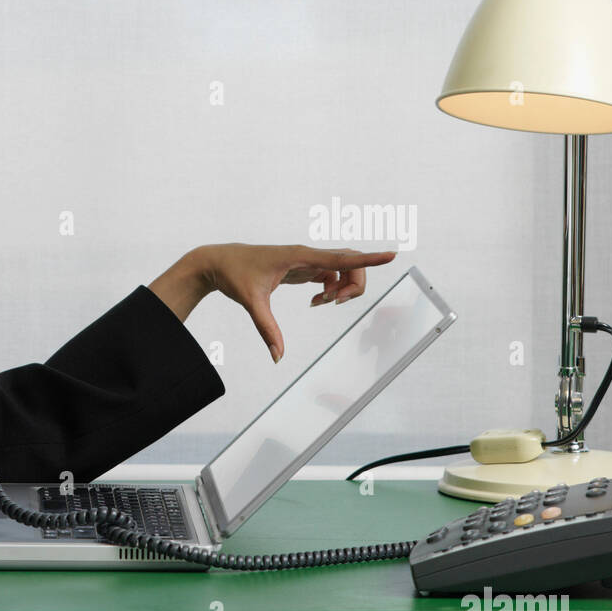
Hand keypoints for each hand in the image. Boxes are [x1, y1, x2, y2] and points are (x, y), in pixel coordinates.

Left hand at [200, 243, 398, 363]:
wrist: (220, 262)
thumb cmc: (235, 274)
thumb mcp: (251, 302)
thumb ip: (266, 328)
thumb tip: (278, 356)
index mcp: (300, 255)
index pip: (341, 257)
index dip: (368, 258)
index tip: (391, 255)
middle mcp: (307, 254)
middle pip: (350, 264)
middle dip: (353, 285)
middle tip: (334, 303)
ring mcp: (307, 260)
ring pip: (343, 270)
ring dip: (342, 289)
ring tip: (321, 303)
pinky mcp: (303, 268)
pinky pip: (332, 276)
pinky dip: (332, 290)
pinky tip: (317, 301)